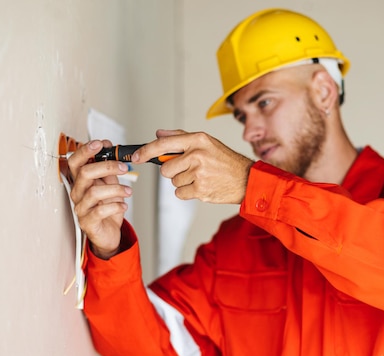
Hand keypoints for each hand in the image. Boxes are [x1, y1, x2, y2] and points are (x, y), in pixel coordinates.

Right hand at [67, 140, 132, 258]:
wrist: (109, 232)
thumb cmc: (107, 208)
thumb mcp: (110, 185)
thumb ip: (109, 171)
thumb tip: (111, 151)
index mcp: (81, 181)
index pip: (75, 161)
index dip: (85, 151)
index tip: (102, 143)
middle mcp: (78, 193)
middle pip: (84, 173)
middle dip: (106, 166)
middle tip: (124, 167)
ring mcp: (81, 208)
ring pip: (94, 192)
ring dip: (116, 189)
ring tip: (129, 191)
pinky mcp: (87, 222)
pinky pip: (100, 211)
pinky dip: (115, 206)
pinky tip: (124, 206)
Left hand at [133, 129, 253, 203]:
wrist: (246, 179)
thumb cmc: (226, 160)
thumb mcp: (206, 142)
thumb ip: (180, 137)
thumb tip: (158, 134)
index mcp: (197, 140)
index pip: (163, 144)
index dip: (145, 151)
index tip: (136, 156)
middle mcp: (197, 155)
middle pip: (166, 169)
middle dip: (173, 171)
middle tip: (189, 169)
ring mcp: (199, 173)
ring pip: (174, 182)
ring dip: (184, 182)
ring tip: (201, 177)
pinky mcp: (200, 190)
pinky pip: (180, 193)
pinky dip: (188, 192)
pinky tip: (202, 186)